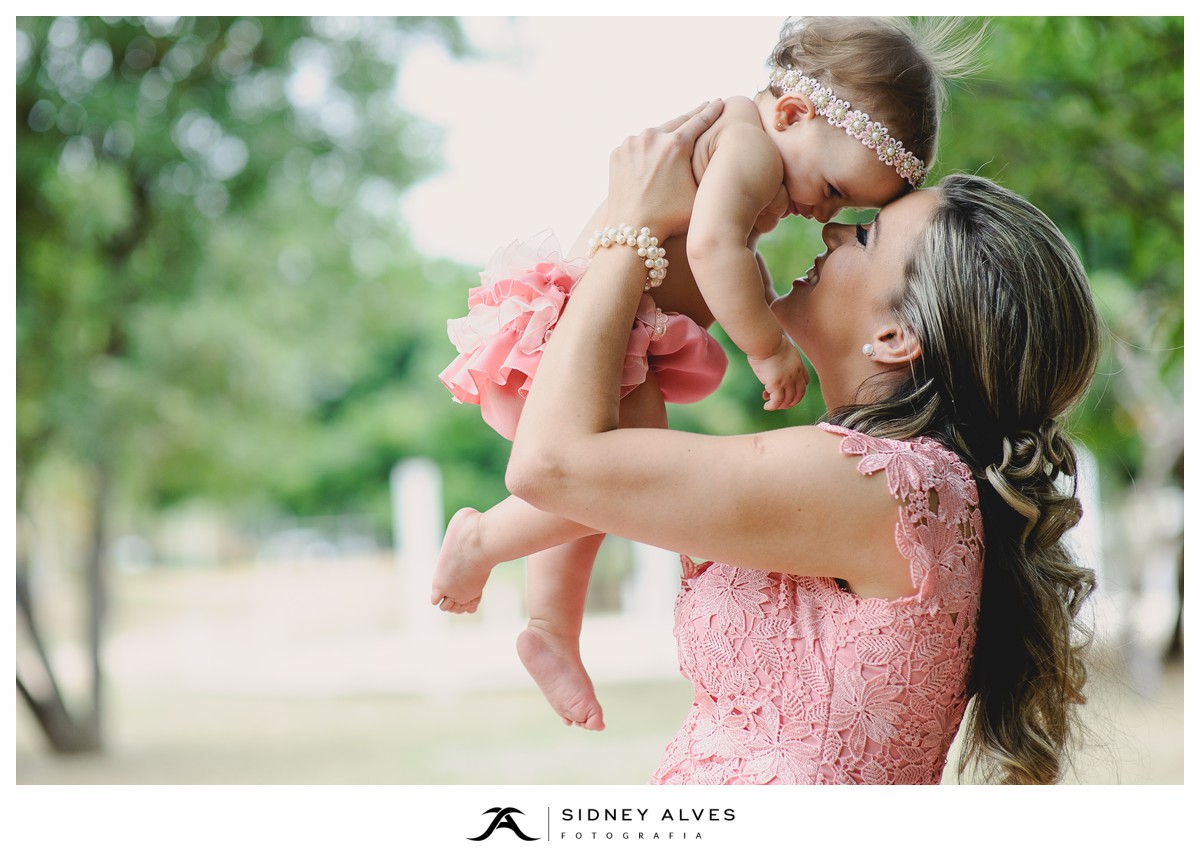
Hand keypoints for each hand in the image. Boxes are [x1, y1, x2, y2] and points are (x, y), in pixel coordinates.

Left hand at [605, 100, 724, 238]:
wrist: (632, 231)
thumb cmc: (670, 218)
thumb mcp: (699, 194)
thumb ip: (708, 171)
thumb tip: (719, 156)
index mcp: (675, 146)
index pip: (698, 121)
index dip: (711, 111)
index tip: (719, 102)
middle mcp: (651, 138)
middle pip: (677, 122)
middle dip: (692, 116)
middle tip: (705, 106)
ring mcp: (631, 144)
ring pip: (656, 133)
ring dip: (668, 135)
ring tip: (679, 134)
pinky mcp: (618, 153)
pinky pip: (638, 145)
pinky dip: (648, 148)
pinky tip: (656, 153)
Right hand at [747, 337, 808, 410]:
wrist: (765, 341)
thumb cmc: (768, 341)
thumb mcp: (781, 349)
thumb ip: (782, 357)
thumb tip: (773, 358)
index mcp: (798, 365)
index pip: (805, 382)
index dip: (797, 389)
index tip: (786, 390)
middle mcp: (795, 375)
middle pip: (799, 394)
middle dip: (791, 402)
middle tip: (781, 403)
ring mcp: (787, 381)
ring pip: (788, 400)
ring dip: (780, 406)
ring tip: (771, 405)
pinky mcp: (776, 384)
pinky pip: (777, 401)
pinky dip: (772, 406)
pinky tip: (766, 406)